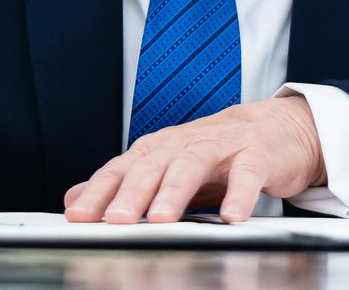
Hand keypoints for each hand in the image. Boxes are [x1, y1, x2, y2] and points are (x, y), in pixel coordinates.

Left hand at [64, 96, 324, 223]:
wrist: (275, 128)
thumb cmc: (216, 152)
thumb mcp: (165, 166)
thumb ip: (122, 182)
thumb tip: (74, 198)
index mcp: (159, 149)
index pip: (122, 168)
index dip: (99, 191)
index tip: (79, 216)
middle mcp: (185, 143)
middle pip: (153, 164)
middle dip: (132, 192)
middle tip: (117, 220)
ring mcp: (222, 146)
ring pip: (192, 163)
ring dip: (175, 191)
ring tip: (163, 219)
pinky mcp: (257, 154)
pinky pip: (247, 173)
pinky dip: (240, 193)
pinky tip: (233, 216)